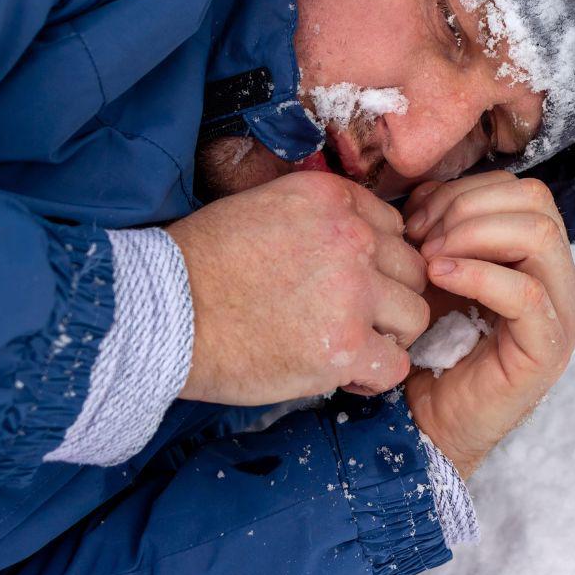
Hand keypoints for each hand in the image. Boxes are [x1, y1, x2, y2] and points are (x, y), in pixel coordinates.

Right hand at [167, 172, 429, 404]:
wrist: (160, 313)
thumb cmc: (201, 264)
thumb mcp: (265, 209)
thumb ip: (320, 220)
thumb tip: (360, 244)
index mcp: (332, 198)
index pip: (392, 229)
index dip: (377, 262)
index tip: (351, 283)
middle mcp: (353, 237)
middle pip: (411, 270)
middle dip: (389, 298)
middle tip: (354, 319)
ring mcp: (353, 291)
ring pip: (414, 315)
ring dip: (388, 335)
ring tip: (350, 346)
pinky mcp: (343, 345)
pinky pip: (395, 365)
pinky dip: (375, 376)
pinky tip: (346, 375)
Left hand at [402, 172, 574, 478]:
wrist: (426, 422)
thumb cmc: (433, 346)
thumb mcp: (437, 270)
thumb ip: (442, 227)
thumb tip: (429, 190)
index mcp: (539, 257)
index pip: (522, 190)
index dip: (467, 192)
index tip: (418, 219)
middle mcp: (560, 279)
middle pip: (537, 202)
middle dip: (470, 208)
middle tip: (423, 238)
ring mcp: (560, 313)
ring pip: (539, 235)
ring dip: (473, 235)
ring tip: (430, 259)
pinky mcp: (546, 349)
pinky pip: (524, 292)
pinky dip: (477, 274)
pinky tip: (438, 277)